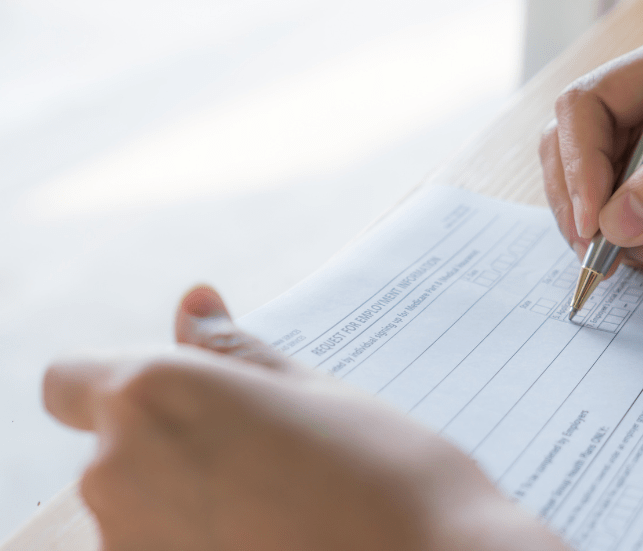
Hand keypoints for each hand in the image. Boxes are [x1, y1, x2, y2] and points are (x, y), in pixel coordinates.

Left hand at [44, 286, 569, 550]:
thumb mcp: (309, 392)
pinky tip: (269, 536)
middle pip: (112, 441)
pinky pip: (156, 548)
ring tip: (275, 498)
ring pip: (133, 502)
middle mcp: (116, 473)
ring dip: (181, 493)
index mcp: (154, 395)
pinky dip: (194, 539)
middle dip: (169, 437)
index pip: (71, 379)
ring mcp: (131, 547)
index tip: (183, 393)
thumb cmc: (383, 473)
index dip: (119, 380)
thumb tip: (195, 304)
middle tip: (263, 445)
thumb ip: (235, 353)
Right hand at [540, 29, 642, 267]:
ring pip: (586, 195)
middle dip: (582, 206)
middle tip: (602, 252)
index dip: (577, 163)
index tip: (593, 220)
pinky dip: (634, 248)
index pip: (584, 107)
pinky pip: (615, 224)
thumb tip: (613, 220)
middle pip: (569, 153)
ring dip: (611, 235)